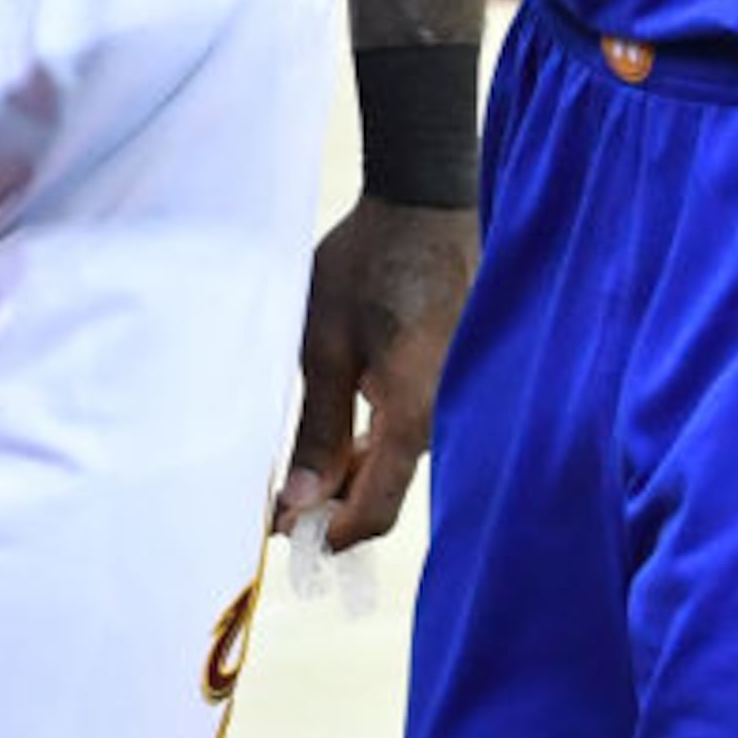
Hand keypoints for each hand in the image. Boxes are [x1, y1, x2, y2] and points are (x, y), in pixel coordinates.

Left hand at [276, 195, 477, 548]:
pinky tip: (343, 438)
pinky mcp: (455, 380)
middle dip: (335, 506)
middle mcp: (447, 416)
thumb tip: (301, 500)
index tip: (286, 535)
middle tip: (281, 503)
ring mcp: (456, 398)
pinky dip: (378, 445)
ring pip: (401, 462)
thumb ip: (316, 427)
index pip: (375, 510)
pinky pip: (414, 432)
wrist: (425, 202)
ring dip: (355, 474)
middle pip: (388, 491)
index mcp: (414, 413)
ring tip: (302, 470)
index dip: (329, 534)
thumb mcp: (325, 344)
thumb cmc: (369, 264)